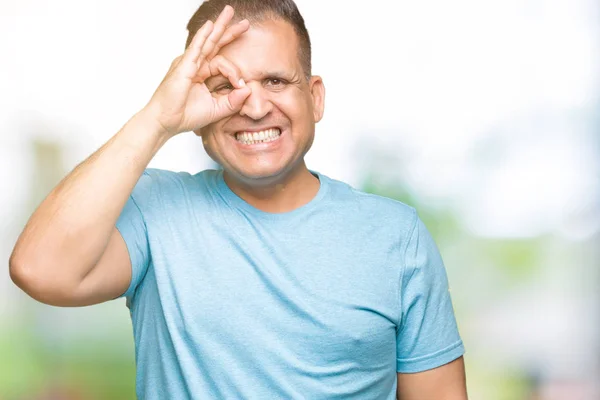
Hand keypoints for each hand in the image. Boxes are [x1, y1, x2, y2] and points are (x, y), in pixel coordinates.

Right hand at [144, 6, 250, 136]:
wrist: (166, 122)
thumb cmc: (185, 116)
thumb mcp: (217, 109)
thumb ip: (233, 101)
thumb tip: (248, 89)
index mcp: (202, 74)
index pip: (223, 64)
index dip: (235, 72)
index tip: (240, 85)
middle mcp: (196, 66)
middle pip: (215, 44)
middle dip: (229, 31)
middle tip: (245, 22)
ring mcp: (189, 64)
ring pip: (208, 42)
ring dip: (220, 27)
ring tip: (229, 12)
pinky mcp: (184, 67)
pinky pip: (196, 48)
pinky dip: (203, 36)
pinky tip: (211, 25)